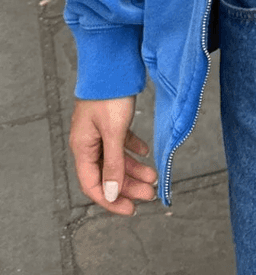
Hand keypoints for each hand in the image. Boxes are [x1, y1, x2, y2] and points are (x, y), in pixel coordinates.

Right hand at [69, 95, 157, 216]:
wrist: (113, 65)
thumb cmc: (109, 95)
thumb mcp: (114, 132)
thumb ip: (112, 164)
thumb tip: (110, 193)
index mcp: (82, 147)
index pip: (93, 185)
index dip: (111, 200)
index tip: (130, 210)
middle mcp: (88, 142)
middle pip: (107, 174)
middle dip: (128, 186)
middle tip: (149, 195)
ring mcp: (99, 132)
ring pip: (116, 159)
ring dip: (134, 170)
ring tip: (153, 177)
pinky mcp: (110, 121)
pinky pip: (121, 143)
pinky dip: (134, 149)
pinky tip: (146, 153)